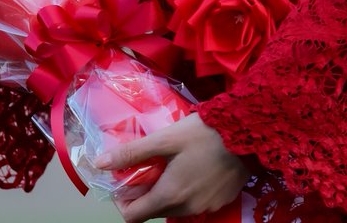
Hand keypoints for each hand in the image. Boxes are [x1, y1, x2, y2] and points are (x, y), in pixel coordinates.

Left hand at [95, 113, 248, 221]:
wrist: (247, 132)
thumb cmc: (203, 133)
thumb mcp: (164, 138)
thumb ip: (132, 153)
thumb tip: (100, 163)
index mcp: (170, 195)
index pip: (134, 218)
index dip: (123, 203)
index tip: (123, 183)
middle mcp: (187, 209)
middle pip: (154, 212)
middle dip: (144, 194)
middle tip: (145, 167)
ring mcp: (205, 208)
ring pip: (174, 208)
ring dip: (166, 192)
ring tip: (168, 164)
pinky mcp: (220, 202)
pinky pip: (194, 203)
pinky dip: (186, 190)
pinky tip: (190, 167)